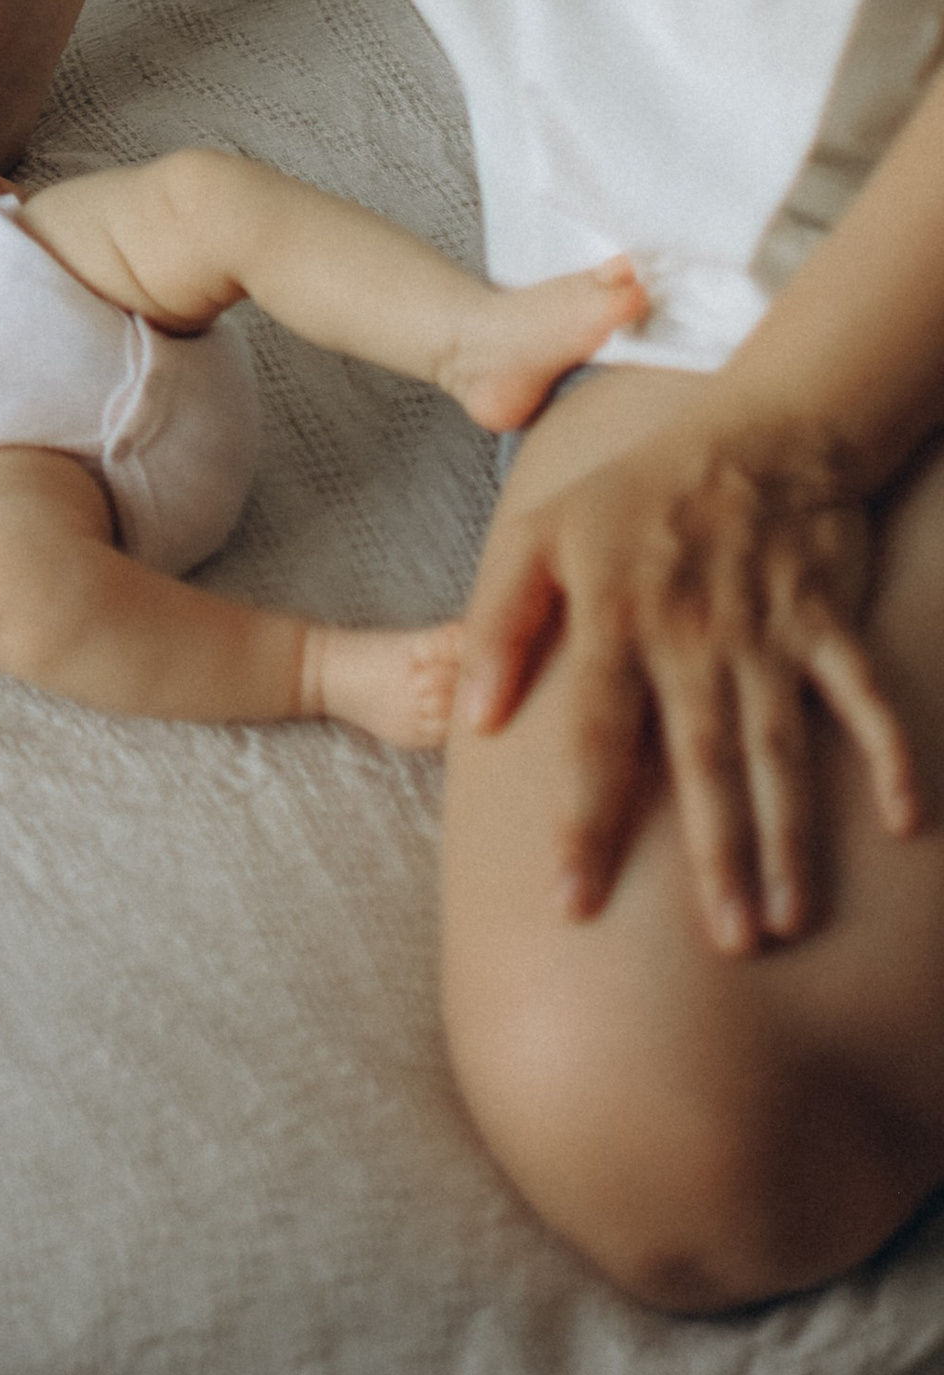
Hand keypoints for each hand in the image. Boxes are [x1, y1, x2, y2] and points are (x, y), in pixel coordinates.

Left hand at [460, 403, 922, 952]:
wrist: (755, 427)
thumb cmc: (636, 494)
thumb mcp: (540, 533)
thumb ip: (498, 621)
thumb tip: (474, 718)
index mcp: (614, 620)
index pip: (592, 739)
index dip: (582, 822)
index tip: (573, 903)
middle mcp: (691, 638)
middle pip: (701, 766)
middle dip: (713, 861)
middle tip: (726, 947)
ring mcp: (766, 632)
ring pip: (779, 752)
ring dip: (788, 839)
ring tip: (786, 921)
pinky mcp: (826, 622)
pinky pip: (864, 699)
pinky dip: (891, 756)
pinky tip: (906, 825)